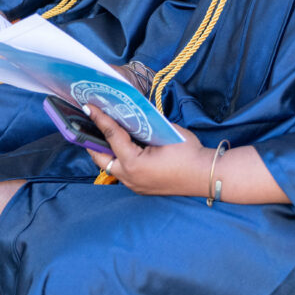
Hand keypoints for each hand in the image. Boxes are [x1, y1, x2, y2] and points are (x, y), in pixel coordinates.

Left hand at [84, 112, 207, 196]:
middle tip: (89, 123)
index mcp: (134, 164)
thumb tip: (130, 117)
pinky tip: (121, 147)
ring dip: (105, 151)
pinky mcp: (141, 188)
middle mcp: (130, 178)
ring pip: (110, 167)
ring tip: (101, 133)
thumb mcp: (165, 132)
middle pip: (101, 158)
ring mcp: (135, 185)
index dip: (100, 119)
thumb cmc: (189, 153)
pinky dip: (118, 159)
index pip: (112, 136)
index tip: (89, 107)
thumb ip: (144, 126)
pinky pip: (123, 172)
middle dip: (93, 141)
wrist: (206, 175)